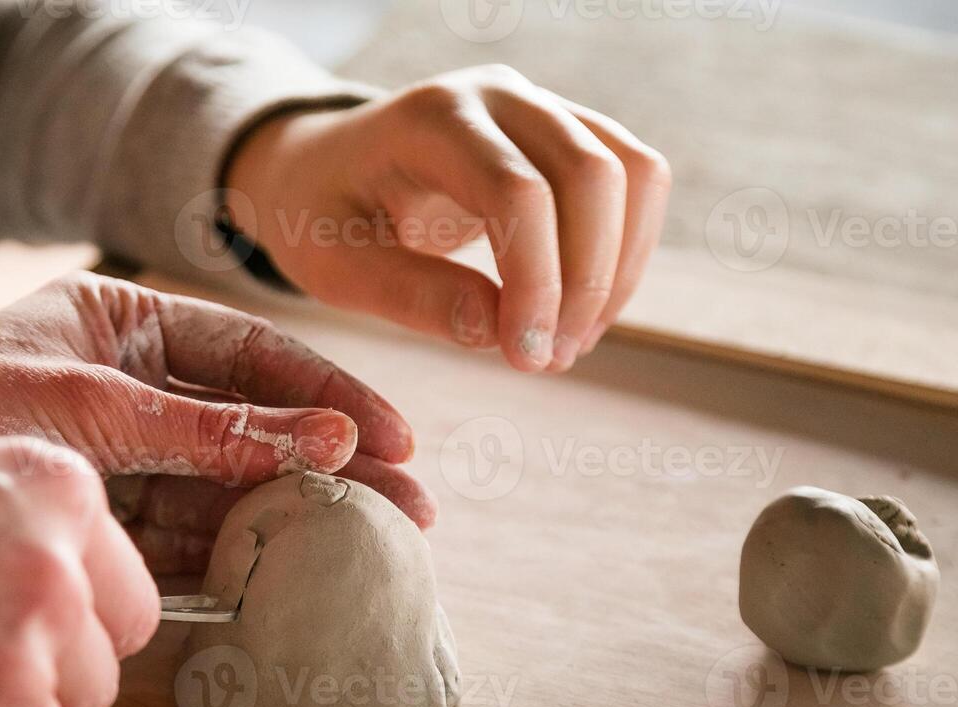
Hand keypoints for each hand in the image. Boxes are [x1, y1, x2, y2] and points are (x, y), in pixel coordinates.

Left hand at [0, 273, 435, 569]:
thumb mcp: (99, 405)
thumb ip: (214, 429)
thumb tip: (328, 438)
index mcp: (137, 327)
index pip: (257, 357)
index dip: (330, 394)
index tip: (393, 436)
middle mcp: (141, 391)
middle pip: (260, 427)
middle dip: (335, 465)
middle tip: (415, 506)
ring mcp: (128, 460)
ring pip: (234, 489)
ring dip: (302, 516)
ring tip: (380, 543)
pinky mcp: (110, 525)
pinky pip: (190, 541)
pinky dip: (240, 558)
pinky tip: (300, 572)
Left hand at [225, 65, 671, 373]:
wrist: (325, 168)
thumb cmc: (323, 217)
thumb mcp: (335, 268)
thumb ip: (409, 295)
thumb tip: (495, 330)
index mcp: (431, 120)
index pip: (517, 191)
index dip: (537, 282)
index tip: (524, 357)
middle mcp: (498, 95)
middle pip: (592, 174)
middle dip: (586, 282)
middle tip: (545, 360)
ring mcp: (542, 106)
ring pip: (632, 172)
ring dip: (617, 271)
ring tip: (565, 344)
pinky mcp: (570, 131)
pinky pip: (635, 182)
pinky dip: (624, 254)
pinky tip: (577, 313)